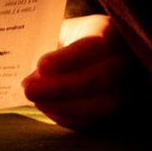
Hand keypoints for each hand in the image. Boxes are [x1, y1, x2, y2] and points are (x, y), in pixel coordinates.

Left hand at [23, 14, 130, 129]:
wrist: (87, 52)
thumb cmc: (67, 39)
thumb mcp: (58, 31)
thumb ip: (46, 46)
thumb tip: (27, 71)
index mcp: (107, 32)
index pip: (94, 45)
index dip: (68, 58)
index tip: (41, 65)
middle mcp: (122, 60)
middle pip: (100, 78)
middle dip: (60, 88)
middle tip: (29, 89)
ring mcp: (124, 87)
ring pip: (102, 104)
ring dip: (63, 106)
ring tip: (35, 100)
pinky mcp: (116, 110)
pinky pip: (96, 120)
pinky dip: (68, 117)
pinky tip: (47, 108)